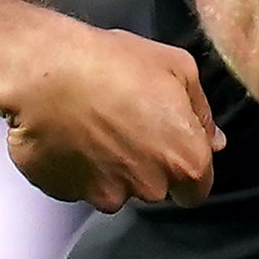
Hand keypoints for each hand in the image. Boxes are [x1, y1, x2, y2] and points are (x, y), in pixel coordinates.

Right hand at [0, 25, 222, 212]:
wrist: (44, 71)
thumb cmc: (112, 64)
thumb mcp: (178, 68)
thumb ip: (202, 112)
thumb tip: (213, 140)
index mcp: (185, 160)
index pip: (197, 189)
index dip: (184, 168)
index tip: (169, 146)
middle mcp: (149, 187)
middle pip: (155, 189)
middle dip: (146, 164)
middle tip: (127, 123)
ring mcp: (104, 194)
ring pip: (114, 189)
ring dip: (109, 166)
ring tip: (94, 124)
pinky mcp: (65, 193)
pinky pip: (77, 184)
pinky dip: (75, 166)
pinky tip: (70, 133)